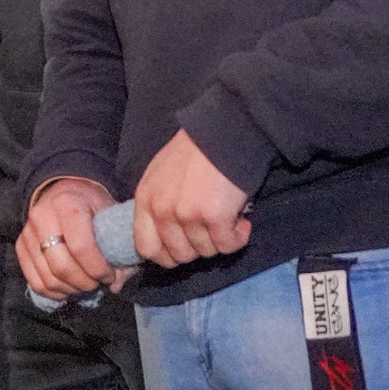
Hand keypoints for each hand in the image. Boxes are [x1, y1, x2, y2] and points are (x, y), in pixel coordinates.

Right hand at [18, 177, 118, 299]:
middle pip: (61, 266)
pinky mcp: (20, 247)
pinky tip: (69, 287)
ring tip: (85, 284)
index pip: (80, 246)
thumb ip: (118, 249)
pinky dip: (55, 292)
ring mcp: (27, 233)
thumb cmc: (91, 206)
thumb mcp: (109, 216)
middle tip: (97, 283)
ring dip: (71, 290)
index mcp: (67, 204)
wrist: (63, 192)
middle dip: (84, 283)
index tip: (110, 275)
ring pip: (48, 279)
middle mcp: (42, 216)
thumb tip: (115, 285)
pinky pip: (35, 282)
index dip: (98, 269)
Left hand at [134, 129, 250, 268]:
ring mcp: (186, 215)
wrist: (224, 133)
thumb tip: (166, 237)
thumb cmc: (196, 152)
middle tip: (212, 230)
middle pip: (178, 254)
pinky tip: (242, 222)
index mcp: (145, 199)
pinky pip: (228, 245)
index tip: (186, 249)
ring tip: (228, 218)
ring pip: (205, 252)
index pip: (146, 248)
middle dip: (199, 248)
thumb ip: (158, 205)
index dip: (166, 256)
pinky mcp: (214, 217)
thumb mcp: (160, 176)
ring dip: (221, 240)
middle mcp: (162, 210)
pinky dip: (238, 238)